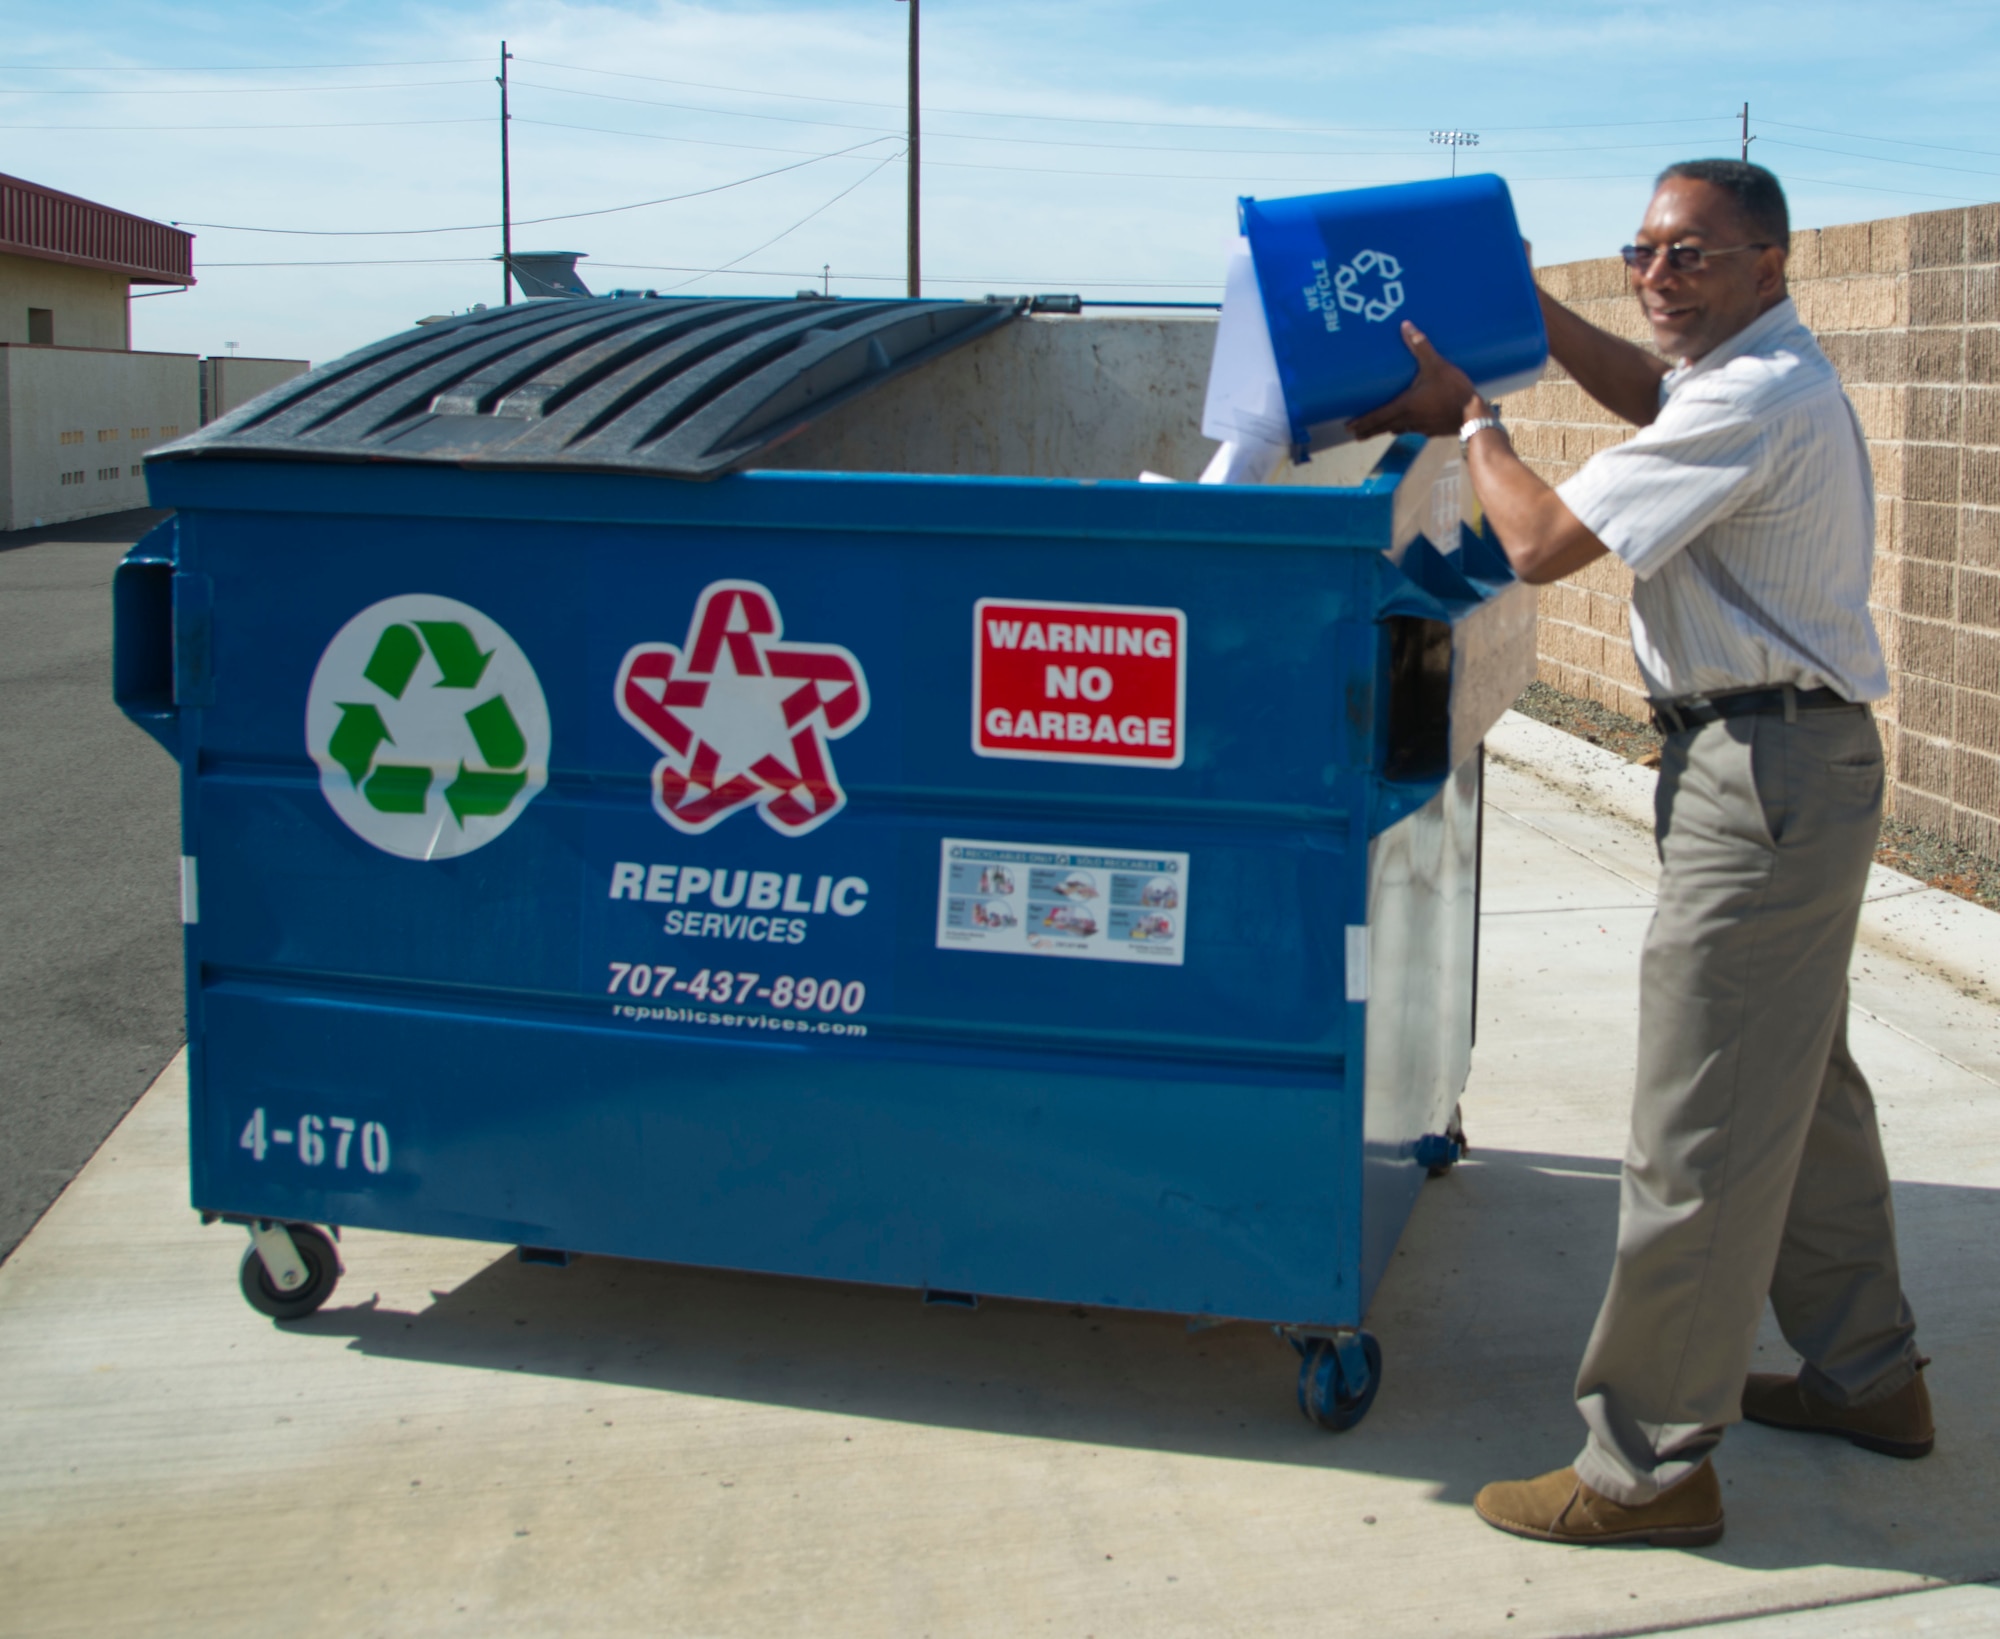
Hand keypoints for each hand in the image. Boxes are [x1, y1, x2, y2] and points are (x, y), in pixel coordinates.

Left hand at [1348, 321, 1482, 440]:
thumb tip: (1406, 326)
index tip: (1348, 428)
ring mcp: (1420, 428)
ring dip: (1385, 430)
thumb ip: (1421, 347)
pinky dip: (1405, 428)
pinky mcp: (1432, 430)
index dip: (1361, 422)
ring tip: (1378, 430)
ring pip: (1397, 430)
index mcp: (1404, 406)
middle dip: (1367, 430)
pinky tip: (1408, 425)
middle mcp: (1408, 420)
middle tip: (1354, 433)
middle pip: (1382, 427)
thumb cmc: (1453, 391)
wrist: (1474, 416)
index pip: (1376, 417)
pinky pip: (1413, 430)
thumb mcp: (1436, 365)